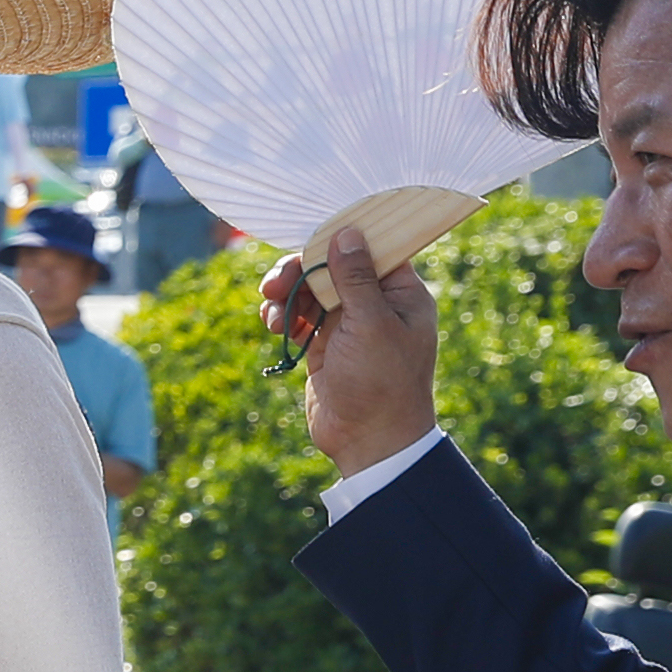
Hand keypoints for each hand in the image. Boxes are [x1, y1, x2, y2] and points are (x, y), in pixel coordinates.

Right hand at [262, 221, 443, 478]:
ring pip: (310, 289)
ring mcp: (349, 322)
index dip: (338, 240)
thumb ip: (355, 278)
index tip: (308, 243)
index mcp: (401, 293)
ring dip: (286, 295)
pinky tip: (272, 325)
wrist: (369, 440)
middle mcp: (376, 302)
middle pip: (332, 265)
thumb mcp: (370, 324)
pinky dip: (282, 315)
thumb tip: (346, 231)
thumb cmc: (381, 382)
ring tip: (270, 314)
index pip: (370, 248)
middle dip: (300, 271)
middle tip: (273, 285)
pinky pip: (298, 315)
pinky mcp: (325, 342)